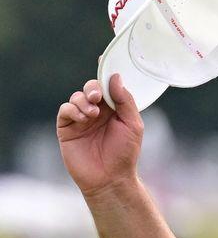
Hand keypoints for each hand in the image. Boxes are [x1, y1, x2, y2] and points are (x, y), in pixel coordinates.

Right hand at [56, 75, 143, 196]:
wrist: (110, 178)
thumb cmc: (125, 153)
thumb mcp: (133, 125)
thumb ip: (125, 101)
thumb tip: (115, 77)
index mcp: (114, 109)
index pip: (108, 86)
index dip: (106, 73)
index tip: (103, 60)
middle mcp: (97, 111)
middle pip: (91, 87)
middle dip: (93, 87)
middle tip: (97, 96)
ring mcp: (81, 119)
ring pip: (77, 97)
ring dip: (83, 100)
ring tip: (92, 114)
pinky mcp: (67, 127)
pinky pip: (65, 110)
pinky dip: (72, 109)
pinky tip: (83, 117)